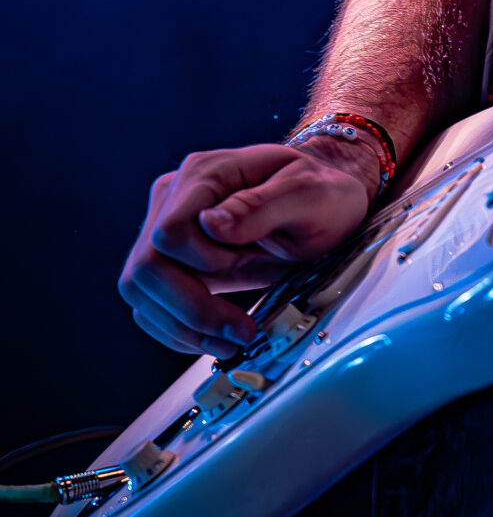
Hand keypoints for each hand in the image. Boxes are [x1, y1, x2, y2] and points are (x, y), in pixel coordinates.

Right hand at [119, 136, 382, 356]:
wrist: (327, 203)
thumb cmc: (321, 194)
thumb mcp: (308, 194)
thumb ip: (259, 207)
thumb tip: (210, 225)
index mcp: (205, 174)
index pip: (170, 232)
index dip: (205, 262)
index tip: (249, 266)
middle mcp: (174, 198)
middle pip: (146, 267)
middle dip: (192, 308)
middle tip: (240, 332)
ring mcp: (168, 231)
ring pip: (141, 291)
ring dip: (184, 327)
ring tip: (231, 342)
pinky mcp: (172, 262)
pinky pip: (152, 304)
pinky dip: (180, 330)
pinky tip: (215, 339)